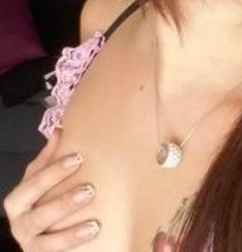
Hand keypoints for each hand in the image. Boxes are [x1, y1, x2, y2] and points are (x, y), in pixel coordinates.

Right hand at [3, 129, 99, 250]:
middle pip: (37, 214)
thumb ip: (49, 158)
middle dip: (62, 203)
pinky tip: (92, 235)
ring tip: (94, 224)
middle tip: (89, 190)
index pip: (32, 184)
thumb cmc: (43, 200)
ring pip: (45, 241)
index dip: (53, 171)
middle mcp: (20, 223)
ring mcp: (30, 244)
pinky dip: (72, 244)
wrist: (42, 235)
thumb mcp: (42, 180)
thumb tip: (60, 130)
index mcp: (18, 200)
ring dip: (70, 233)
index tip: (78, 158)